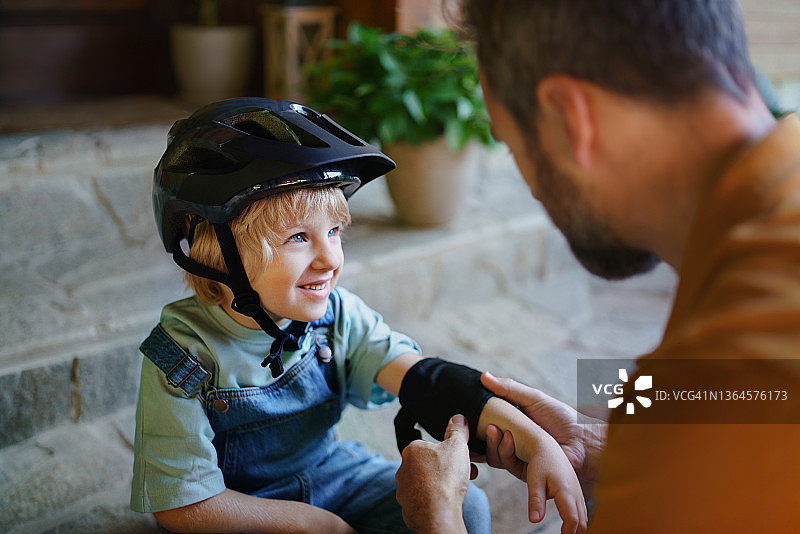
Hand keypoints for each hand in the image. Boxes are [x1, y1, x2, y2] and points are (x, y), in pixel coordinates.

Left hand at [395, 415, 471, 533]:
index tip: (459, 458)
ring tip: (457, 488)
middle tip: (463, 474)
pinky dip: (435, 499)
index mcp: (412, 450)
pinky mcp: (407, 506)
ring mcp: (403, 488)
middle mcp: (403, 468)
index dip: (447, 451)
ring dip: (441, 483)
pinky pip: (423, 499)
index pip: (429, 446)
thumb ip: (457, 431)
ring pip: (426, 482)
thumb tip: (457, 419)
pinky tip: (446, 501)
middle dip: (446, 468)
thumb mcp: (457, 446)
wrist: (436, 512)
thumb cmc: (444, 477)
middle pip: (429, 465)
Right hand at [481, 372, 605, 482]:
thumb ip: (509, 389)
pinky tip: (507, 440)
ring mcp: (517, 456)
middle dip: (477, 435)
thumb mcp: (533, 398)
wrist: (582, 441)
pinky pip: (505, 464)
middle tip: (474, 424)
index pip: (487, 423)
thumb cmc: (562, 418)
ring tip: (494, 430)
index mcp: (512, 424)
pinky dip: (503, 453)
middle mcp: (512, 440)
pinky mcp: (523, 470)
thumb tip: (484, 375)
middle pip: (486, 441)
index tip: (466, 412)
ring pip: (493, 454)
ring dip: (490, 443)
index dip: (475, 421)